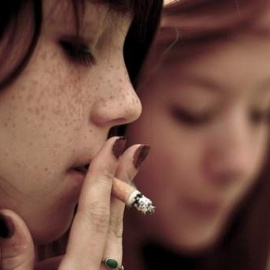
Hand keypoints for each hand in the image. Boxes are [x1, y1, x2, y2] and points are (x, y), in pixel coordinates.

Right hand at [0, 137, 149, 269]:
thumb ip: (16, 262)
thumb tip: (7, 218)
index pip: (94, 212)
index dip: (104, 175)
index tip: (118, 146)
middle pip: (114, 214)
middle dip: (123, 178)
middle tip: (135, 149)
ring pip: (112, 227)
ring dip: (113, 197)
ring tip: (118, 167)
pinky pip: (104, 242)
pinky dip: (103, 220)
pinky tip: (94, 207)